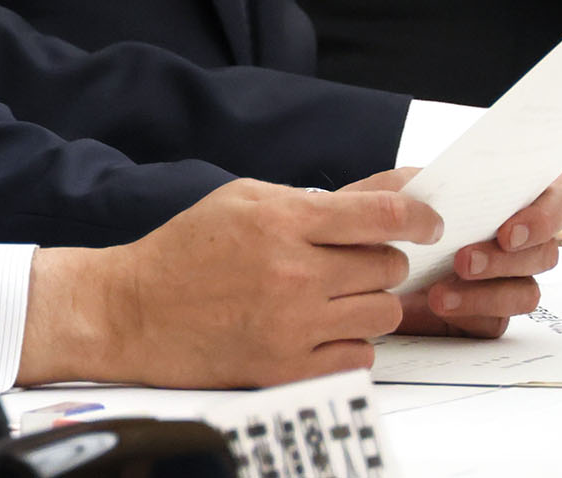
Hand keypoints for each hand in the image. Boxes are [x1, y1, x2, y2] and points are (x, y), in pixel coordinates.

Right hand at [17, 179, 435, 389]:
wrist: (132, 311)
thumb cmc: (186, 250)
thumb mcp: (243, 199)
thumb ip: (311, 199)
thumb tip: (383, 193)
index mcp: (280, 220)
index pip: (381, 214)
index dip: (418, 215)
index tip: (429, 221)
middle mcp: (292, 272)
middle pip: (388, 266)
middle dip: (379, 260)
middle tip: (353, 262)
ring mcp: (293, 324)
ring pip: (383, 312)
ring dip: (367, 302)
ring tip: (333, 296)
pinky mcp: (287, 368)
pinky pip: (361, 356)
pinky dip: (349, 343)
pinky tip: (319, 329)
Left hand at [355, 170, 561, 339]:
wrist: (355, 264)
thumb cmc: (381, 218)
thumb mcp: (388, 192)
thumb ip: (412, 185)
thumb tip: (440, 197)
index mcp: (504, 201)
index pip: (554, 204)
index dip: (542, 219)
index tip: (507, 233)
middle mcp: (514, 243)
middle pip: (545, 254)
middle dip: (505, 259)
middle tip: (464, 261)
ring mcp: (505, 282)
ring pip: (526, 293)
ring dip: (488, 292)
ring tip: (440, 293)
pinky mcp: (488, 316)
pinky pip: (497, 321)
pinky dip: (470, 313)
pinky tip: (438, 306)